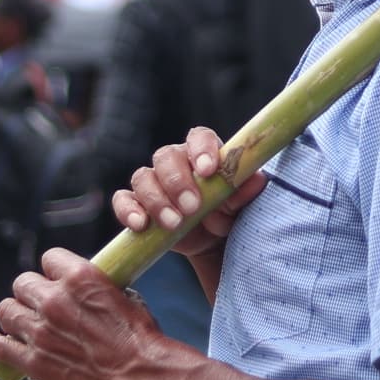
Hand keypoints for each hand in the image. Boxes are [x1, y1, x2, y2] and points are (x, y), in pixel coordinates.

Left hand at [0, 248, 175, 379]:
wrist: (142, 377)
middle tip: (41, 308)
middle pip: (22, 283)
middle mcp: (54, 299)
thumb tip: (88, 290)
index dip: (53, 271)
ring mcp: (40, 331)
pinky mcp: (33, 361)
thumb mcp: (124, 297)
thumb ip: (97, 289)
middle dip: (32, 294)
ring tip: (22, 326)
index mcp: (80, 276)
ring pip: (6, 310)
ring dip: (14, 316)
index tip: (56, 281)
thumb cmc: (141, 338)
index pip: (49, 258)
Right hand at [112, 127, 264, 262]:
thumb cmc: (230, 212)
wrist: (215, 242)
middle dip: (177, 181)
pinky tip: (140, 224)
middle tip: (192, 207)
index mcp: (203, 153)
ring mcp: (154, 183)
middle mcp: (176, 162)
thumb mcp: (242, 204)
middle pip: (166, 156)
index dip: (201, 149)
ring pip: (143, 177)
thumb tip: (256, 180)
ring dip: (157, 200)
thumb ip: (246, 191)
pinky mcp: (138, 205)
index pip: (198, 137)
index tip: (208, 170)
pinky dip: (128, 210)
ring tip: (174, 224)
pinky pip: (123, 199)